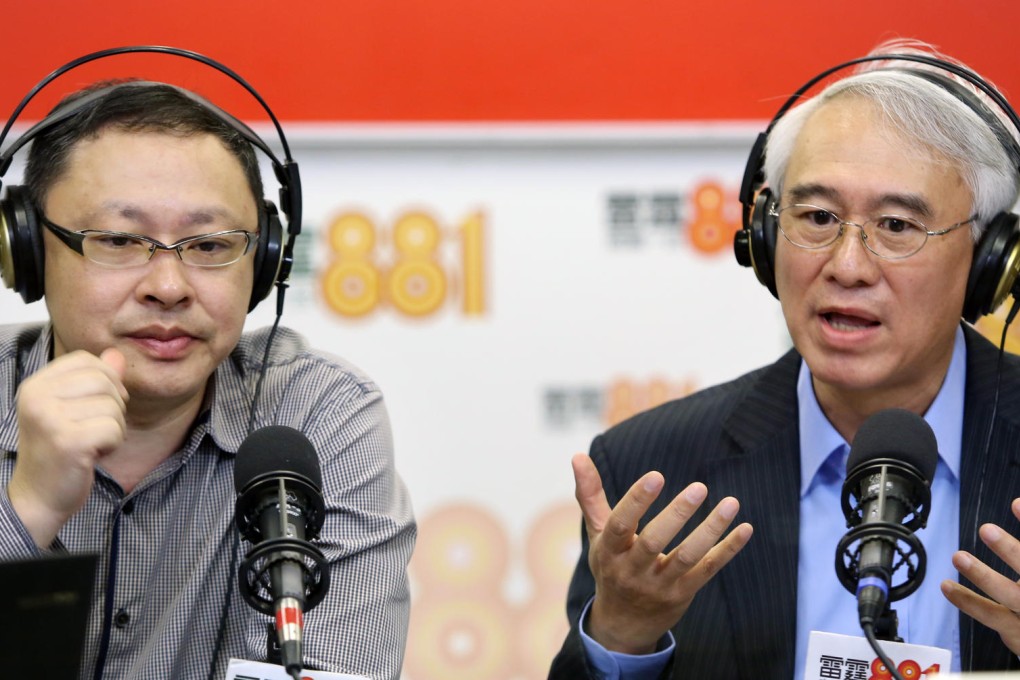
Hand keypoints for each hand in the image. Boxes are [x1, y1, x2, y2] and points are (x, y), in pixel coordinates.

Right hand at [9, 348, 127, 546]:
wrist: (38, 498)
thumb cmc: (59, 452)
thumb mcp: (75, 410)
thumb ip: (96, 380)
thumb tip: (117, 354)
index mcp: (36, 385)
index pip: (87, 359)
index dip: (107, 378)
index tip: (102, 403)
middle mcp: (37, 397)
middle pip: (104, 380)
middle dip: (114, 406)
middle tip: (95, 429)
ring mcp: (50, 418)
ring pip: (113, 405)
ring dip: (114, 428)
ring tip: (91, 443)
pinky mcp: (68, 441)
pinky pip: (115, 428)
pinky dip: (113, 443)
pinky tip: (93, 454)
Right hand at [573, 453, 752, 653]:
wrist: (624, 624)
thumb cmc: (611, 566)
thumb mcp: (597, 534)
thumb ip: (590, 495)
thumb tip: (576, 456)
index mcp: (609, 551)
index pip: (621, 524)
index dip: (637, 500)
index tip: (656, 475)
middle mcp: (632, 570)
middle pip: (654, 542)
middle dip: (677, 514)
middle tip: (699, 487)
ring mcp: (659, 585)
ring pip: (687, 557)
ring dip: (710, 530)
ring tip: (730, 502)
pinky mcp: (683, 594)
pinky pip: (708, 570)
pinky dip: (727, 549)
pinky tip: (745, 528)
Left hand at [941, 497, 1019, 653]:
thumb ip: (1017, 551)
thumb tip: (1016, 504)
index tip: (1015, 504)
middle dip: (1011, 551)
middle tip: (986, 530)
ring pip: (1009, 596)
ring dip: (983, 575)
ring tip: (958, 556)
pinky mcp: (1017, 633)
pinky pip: (991, 616)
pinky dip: (968, 602)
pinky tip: (947, 587)